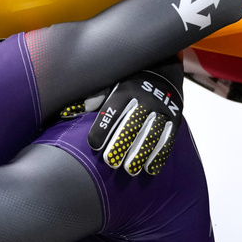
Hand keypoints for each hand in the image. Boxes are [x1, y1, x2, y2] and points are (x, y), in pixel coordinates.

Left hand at [87, 57, 183, 175]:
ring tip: (130, 169)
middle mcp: (145, 98)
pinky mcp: (174, 119)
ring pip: (152, 132)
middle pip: (133, 123)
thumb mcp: (110, 85)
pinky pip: (168, 138)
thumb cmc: (127, 85)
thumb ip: (92, 100)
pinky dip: (159, 155)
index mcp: (126, 90)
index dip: (103, 127)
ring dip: (141, 152)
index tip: (94, 145)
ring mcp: (162, 109)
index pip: (113, 109)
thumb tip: (67, 112)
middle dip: (122, 143)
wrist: (163, 71)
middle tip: (111, 162)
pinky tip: (150, 169)